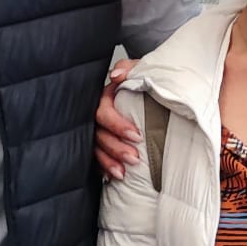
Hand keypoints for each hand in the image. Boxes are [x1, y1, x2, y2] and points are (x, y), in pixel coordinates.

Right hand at [94, 60, 142, 179]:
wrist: (149, 91)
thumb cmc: (143, 82)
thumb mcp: (140, 69)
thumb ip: (129, 68)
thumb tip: (116, 76)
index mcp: (106, 97)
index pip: (103, 113)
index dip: (117, 125)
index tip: (136, 136)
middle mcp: (99, 115)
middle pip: (99, 134)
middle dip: (116, 148)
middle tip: (134, 158)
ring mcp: (99, 130)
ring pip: (97, 148)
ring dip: (109, 161)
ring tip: (123, 173)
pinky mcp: (102, 144)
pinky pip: (97, 158)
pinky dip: (105, 168)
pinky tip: (113, 176)